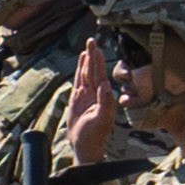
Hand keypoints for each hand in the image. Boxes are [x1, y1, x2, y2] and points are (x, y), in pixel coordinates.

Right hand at [55, 28, 123, 168]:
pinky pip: (79, 80)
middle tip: (91, 40)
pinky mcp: (78, 99)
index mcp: (102, 95)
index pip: (99, 74)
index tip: (96, 48)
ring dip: (87, 60)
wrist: (84, 144)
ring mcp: (86, 95)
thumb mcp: (102, 119)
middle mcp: (96, 93)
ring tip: (87, 47)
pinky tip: (82, 61)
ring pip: (86, 73)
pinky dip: (80, 70)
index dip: (97, 61)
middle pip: (93, 70)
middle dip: (92, 55)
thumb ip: (105, 103)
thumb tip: (106, 85)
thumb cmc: (94, 134)